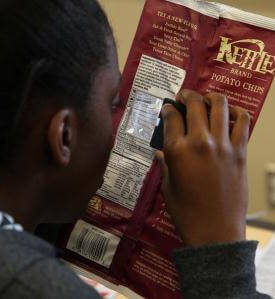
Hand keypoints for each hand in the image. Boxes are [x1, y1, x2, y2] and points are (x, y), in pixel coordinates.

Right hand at [157, 89, 249, 246]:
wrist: (214, 230)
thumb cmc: (186, 211)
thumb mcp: (168, 186)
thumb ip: (164, 164)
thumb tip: (159, 151)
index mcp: (177, 150)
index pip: (171, 118)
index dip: (168, 109)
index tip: (168, 108)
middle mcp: (199, 141)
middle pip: (195, 104)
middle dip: (187, 95)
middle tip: (184, 96)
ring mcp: (223, 145)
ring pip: (220, 106)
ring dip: (211, 97)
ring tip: (207, 99)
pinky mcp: (240, 152)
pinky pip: (243, 122)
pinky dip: (237, 112)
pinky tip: (230, 113)